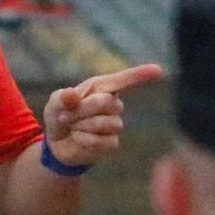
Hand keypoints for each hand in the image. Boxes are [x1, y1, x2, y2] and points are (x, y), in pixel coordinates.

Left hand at [43, 64, 165, 171]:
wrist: (57, 143)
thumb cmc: (60, 116)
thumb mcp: (55, 103)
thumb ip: (62, 97)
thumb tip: (71, 95)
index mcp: (101, 87)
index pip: (124, 80)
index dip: (141, 75)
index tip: (159, 71)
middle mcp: (112, 104)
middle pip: (104, 102)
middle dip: (80, 110)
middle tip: (67, 115)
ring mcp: (115, 124)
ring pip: (103, 123)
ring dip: (81, 125)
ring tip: (73, 127)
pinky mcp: (112, 143)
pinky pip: (100, 140)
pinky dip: (83, 140)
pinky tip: (79, 139)